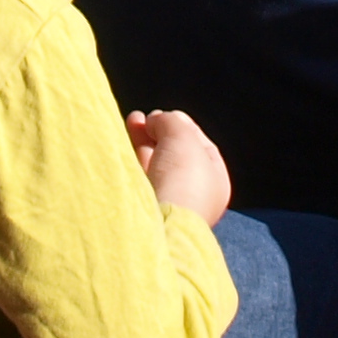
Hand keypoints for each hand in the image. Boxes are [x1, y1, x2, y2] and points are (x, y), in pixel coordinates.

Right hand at [129, 109, 233, 225]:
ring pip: (152, 165)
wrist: (159, 222)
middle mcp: (192, 196)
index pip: (200, 146)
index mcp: (215, 183)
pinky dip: (130, 157)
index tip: (166, 115)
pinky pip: (137, 177)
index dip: (183, 126)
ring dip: (142, 140)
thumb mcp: (183, 135)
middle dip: (158, 132)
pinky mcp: (142, 209)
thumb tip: (154, 121)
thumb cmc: (182, 179)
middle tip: (144, 117)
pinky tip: (122, 141)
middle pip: (173, 154)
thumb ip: (171, 121)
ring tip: (132, 120)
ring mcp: (166, 203)